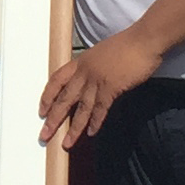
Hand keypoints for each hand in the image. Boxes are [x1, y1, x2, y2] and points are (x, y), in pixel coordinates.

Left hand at [38, 28, 158, 148]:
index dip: (47, 97)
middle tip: (44, 135)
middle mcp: (84, 71)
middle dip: (53, 119)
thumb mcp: (101, 54)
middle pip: (64, 99)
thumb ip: (92, 67)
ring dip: (73, 128)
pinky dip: (96, 122)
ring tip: (66, 143)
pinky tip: (91, 133)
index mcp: (80, 61)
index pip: (56, 80)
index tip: (41, 111)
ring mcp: (97, 80)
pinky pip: (100, 109)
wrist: (143, 40)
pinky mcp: (111, 87)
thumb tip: (89, 81)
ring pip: (81, 108)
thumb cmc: (127, 45)